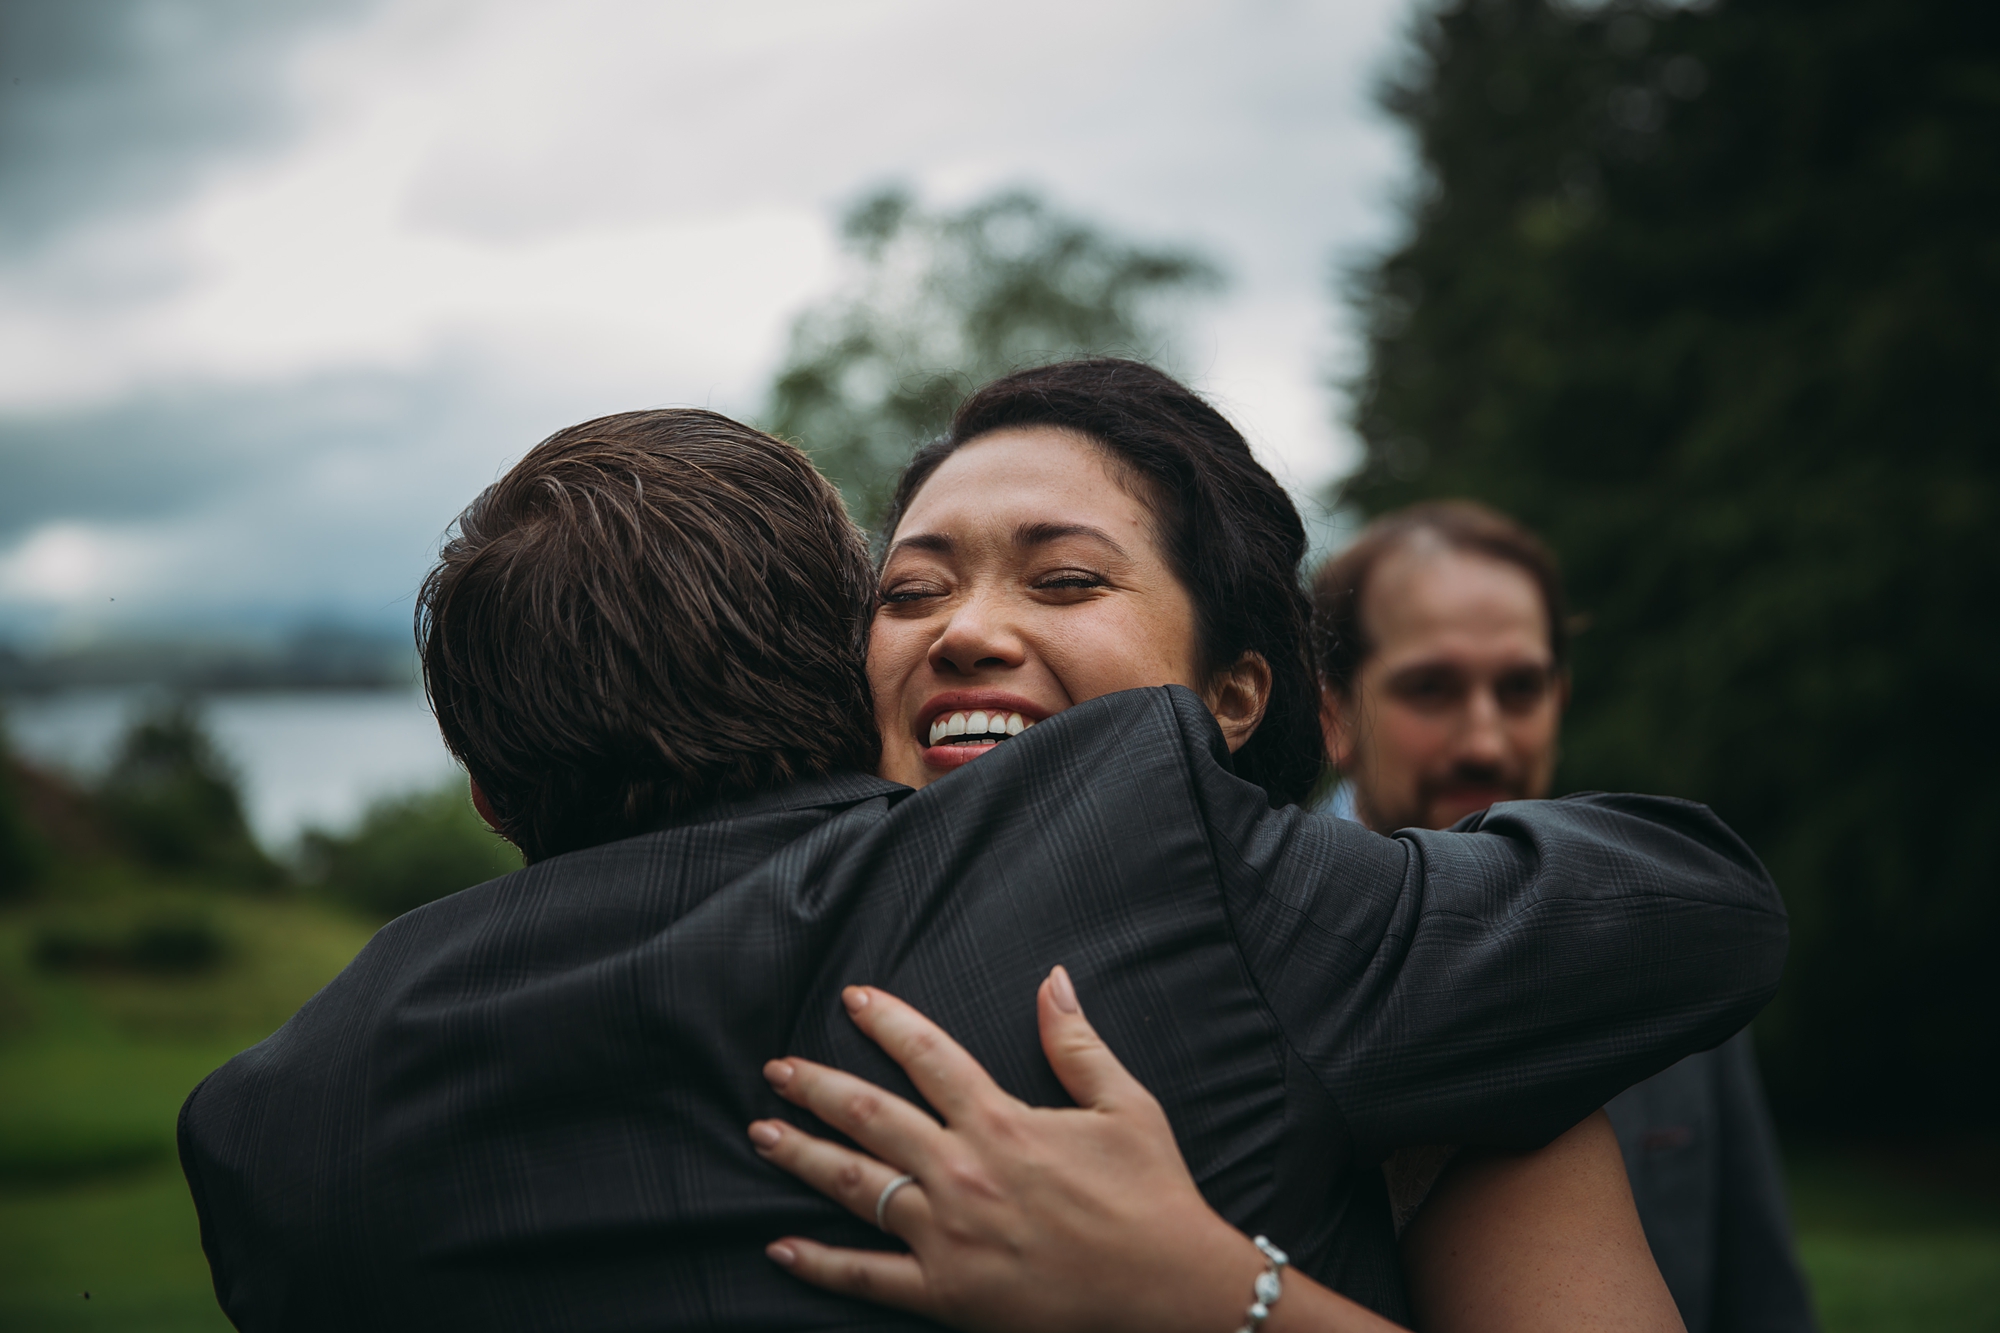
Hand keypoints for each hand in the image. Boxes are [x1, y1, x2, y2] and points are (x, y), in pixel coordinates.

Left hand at [747, 966, 1263, 1332]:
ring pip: (854, 1185)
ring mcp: (947, 1234)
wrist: (1170, 1289)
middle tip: (776, 1069)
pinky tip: (780, 1247)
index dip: (886, 1022)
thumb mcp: (1125, 1106)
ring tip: (761, 1134)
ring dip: (802, 1156)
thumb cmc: (1152, 1195)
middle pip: (869, 1116)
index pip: (927, 1056)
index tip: (851, 998)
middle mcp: (962, 1172)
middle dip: (815, 1087)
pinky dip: (819, 1263)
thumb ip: (1076, 1043)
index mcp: (1001, 1122)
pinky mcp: (945, 1292)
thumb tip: (1053, 979)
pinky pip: (866, 1276)